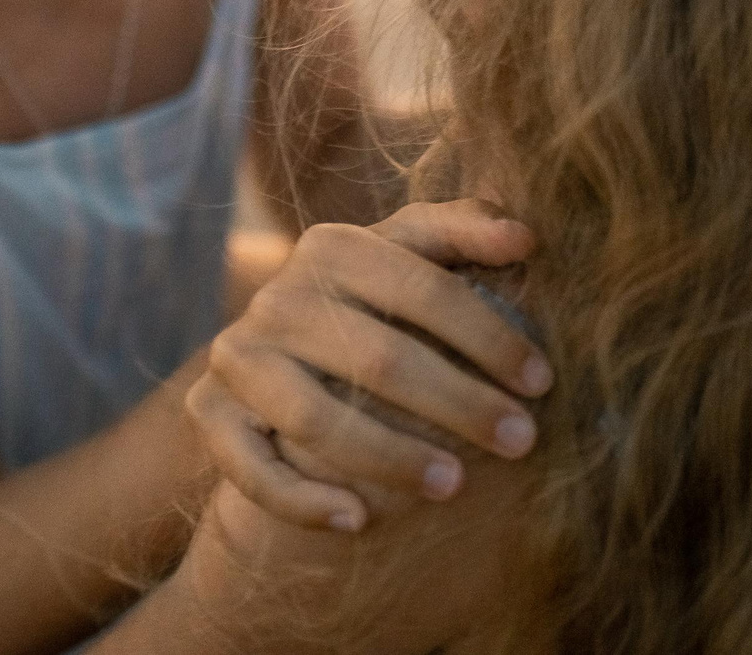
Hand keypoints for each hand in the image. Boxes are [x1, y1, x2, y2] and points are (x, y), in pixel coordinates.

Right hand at [185, 200, 548, 532]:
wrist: (278, 354)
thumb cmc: (371, 302)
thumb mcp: (410, 256)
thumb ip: (463, 233)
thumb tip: (526, 234)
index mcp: (332, 247)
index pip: (422, 287)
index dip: (488, 336)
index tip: (542, 381)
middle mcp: (277, 297)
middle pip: (378, 358)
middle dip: (459, 404)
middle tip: (521, 442)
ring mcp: (238, 356)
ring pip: (315, 419)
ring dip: (389, 458)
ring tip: (453, 486)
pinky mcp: (209, 411)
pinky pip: (251, 467)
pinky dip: (301, 499)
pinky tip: (356, 519)